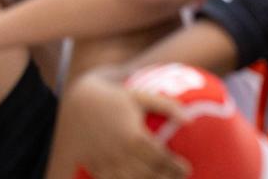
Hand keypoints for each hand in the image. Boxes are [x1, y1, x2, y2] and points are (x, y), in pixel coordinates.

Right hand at [64, 74, 188, 178]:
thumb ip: (167, 107)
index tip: (187, 169)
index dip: (175, 167)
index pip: (159, 158)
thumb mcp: (142, 96)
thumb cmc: (115, 98)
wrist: (78, 104)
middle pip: (147, 174)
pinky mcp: (94, 168)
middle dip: (166, 178)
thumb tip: (190, 120)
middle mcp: (118, 153)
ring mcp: (104, 163)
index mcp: (132, 136)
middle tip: (180, 177)